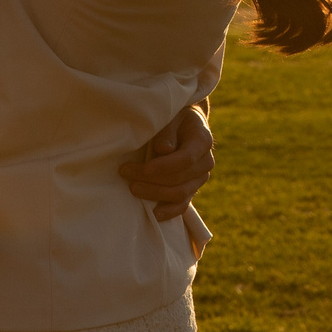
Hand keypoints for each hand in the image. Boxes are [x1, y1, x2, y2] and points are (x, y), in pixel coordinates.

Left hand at [119, 105, 213, 220]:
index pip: (186, 159)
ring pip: (179, 194)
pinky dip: (169, 211)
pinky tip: (154, 214)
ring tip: (132, 188)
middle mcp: (205, 162)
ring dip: (154, 193)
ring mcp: (200, 178)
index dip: (165, 166)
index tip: (144, 168)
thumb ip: (167, 132)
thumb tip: (163, 150)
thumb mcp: (172, 117)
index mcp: (203, 141)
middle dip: (151, 179)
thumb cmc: (175, 118)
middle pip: (179, 179)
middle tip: (125, 173)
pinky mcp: (192, 189)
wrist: (186, 125)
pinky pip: (183, 205)